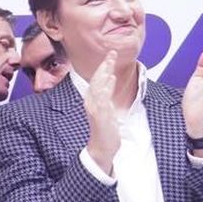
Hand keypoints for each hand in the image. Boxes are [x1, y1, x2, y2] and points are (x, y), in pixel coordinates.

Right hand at [84, 50, 120, 175]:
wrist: (101, 149)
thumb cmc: (105, 129)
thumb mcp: (108, 108)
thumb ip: (107, 93)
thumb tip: (111, 78)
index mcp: (93, 100)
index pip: (97, 80)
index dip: (103, 67)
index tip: (110, 55)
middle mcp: (91, 103)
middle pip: (96, 80)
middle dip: (103, 66)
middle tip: (111, 53)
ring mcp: (95, 109)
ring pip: (97, 87)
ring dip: (104, 73)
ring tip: (109, 62)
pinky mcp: (100, 116)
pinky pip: (102, 99)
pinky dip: (105, 88)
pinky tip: (110, 79)